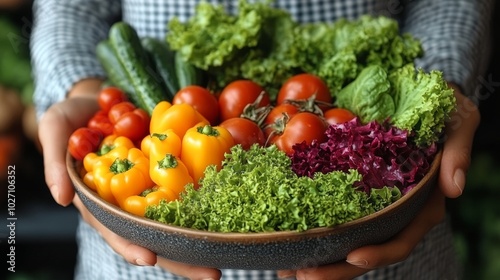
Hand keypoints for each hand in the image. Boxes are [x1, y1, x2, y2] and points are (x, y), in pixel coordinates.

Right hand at [39, 79, 221, 279]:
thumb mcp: (54, 129)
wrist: (100, 97)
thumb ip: (55, 164)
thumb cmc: (72, 116)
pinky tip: (229, 212)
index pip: (115, 231)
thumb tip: (62, 200)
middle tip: (212, 273)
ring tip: (229, 253)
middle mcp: (128, 202)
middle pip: (155, 236)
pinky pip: (187, 188)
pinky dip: (205, 201)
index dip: (130, 247)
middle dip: (181, 258)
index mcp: (100, 202)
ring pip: (176, 219)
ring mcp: (150, 187)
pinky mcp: (168, 170)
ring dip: (201, 237)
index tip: (149, 258)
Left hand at [278, 85, 479, 279]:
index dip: (380, 252)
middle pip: (366, 249)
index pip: (402, 239)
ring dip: (318, 257)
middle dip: (337, 268)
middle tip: (303, 275)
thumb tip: (455, 190)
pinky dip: (312, 229)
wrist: (422, 96)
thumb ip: (458, 152)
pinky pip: (334, 215)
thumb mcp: (459, 121)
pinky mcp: (355, 190)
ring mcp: (373, 203)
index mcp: (421, 204)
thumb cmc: (444, 108)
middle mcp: (395, 211)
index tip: (353, 256)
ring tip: (285, 268)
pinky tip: (286, 235)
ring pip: (347, 240)